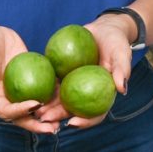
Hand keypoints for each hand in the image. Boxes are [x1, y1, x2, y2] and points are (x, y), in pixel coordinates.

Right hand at [0, 22, 59, 133]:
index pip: (8, 112)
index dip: (21, 112)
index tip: (36, 105)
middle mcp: (10, 97)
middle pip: (25, 116)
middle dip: (39, 124)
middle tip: (55, 127)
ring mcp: (23, 88)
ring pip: (38, 104)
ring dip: (51, 112)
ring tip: (66, 115)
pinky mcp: (33, 76)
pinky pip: (45, 85)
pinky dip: (56, 91)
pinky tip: (69, 91)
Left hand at [28, 13, 133, 130]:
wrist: (104, 28)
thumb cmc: (116, 41)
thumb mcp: (122, 53)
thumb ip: (122, 69)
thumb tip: (121, 89)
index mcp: (102, 94)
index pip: (95, 114)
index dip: (84, 122)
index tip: (71, 123)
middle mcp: (87, 93)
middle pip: (73, 110)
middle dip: (57, 117)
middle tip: (44, 118)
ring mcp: (74, 84)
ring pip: (59, 99)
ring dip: (47, 106)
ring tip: (33, 109)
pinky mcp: (64, 73)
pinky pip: (52, 82)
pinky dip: (42, 87)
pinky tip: (30, 89)